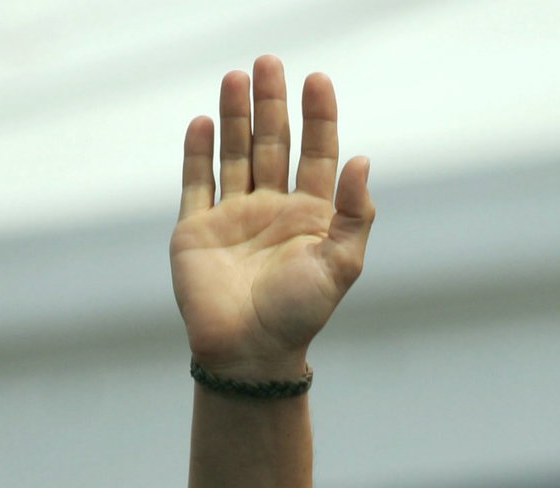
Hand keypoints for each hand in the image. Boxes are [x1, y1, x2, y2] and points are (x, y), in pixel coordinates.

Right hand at [171, 57, 373, 379]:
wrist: (250, 352)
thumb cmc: (300, 314)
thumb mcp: (341, 265)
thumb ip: (354, 214)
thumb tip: (362, 159)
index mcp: (310, 218)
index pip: (317, 155)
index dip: (318, 118)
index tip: (317, 80)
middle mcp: (273, 211)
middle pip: (273, 144)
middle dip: (272, 104)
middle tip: (269, 62)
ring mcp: (234, 218)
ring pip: (236, 154)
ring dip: (236, 116)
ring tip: (236, 77)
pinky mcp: (198, 229)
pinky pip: (198, 182)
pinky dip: (199, 152)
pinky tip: (203, 122)